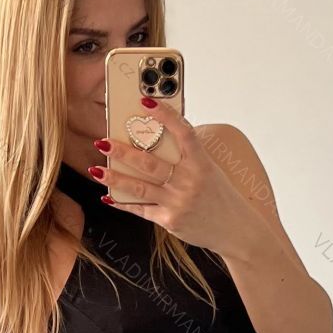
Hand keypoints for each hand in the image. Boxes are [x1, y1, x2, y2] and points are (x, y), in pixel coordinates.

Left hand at [94, 97, 249, 254]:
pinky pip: (141, 209)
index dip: (165, 115)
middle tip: (103, 141)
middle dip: (123, 151)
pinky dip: (123, 202)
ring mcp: (178, 202)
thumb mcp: (211, 171)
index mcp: (202, 163)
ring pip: (139, 187)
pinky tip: (108, 196)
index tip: (146, 101)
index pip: (183, 132)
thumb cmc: (221, 197)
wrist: (236, 231)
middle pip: (149, 162)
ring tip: (97, 168)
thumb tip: (160, 139)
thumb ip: (188, 156)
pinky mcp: (170, 220)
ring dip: (115, 176)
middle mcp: (189, 181)